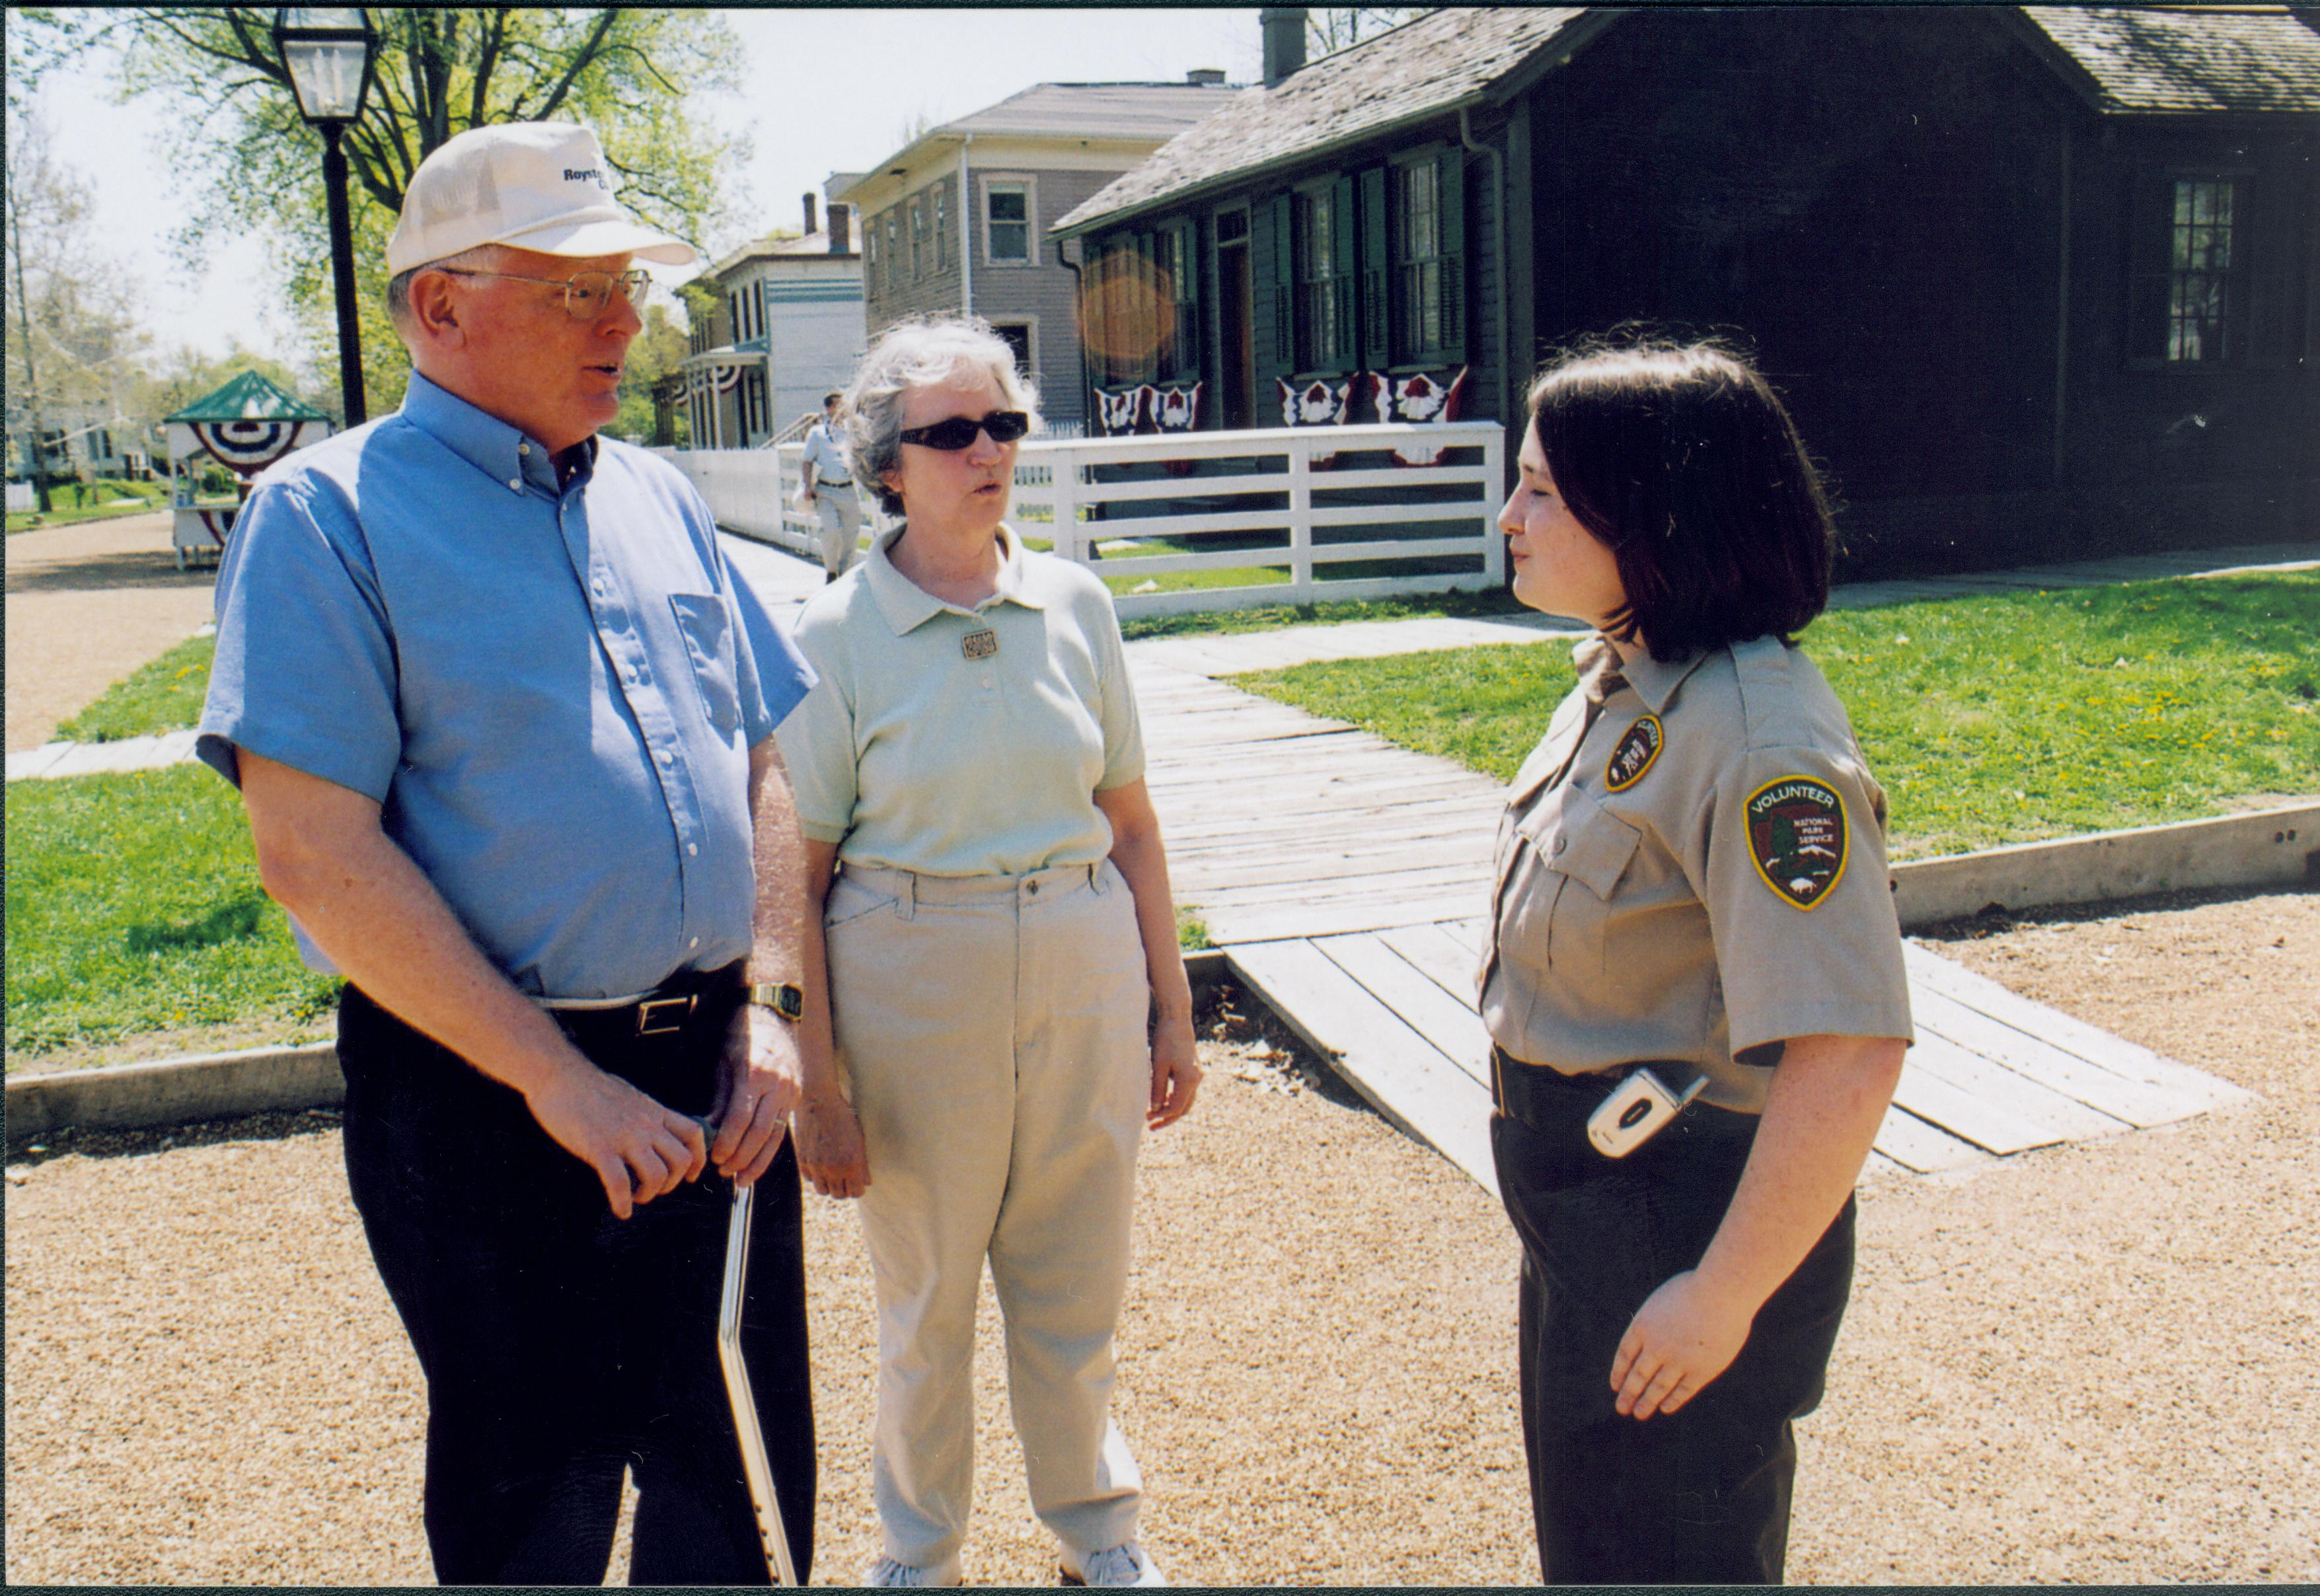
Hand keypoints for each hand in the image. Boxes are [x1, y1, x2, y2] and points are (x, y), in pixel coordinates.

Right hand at [525, 1057, 707, 1220]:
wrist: (559, 1074)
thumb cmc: (589, 1085)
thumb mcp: (630, 1095)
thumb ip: (644, 1113)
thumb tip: (650, 1126)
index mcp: (654, 1111)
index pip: (694, 1134)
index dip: (699, 1159)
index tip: (691, 1175)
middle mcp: (646, 1124)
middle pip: (681, 1160)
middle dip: (673, 1182)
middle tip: (655, 1188)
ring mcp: (624, 1137)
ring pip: (657, 1175)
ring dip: (650, 1194)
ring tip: (636, 1197)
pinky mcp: (599, 1148)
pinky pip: (620, 1184)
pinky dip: (622, 1203)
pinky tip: (620, 1210)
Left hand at [708, 1003, 803, 1185]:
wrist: (774, 1018)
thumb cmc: (743, 1038)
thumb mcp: (725, 1064)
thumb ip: (720, 1099)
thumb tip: (710, 1132)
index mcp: (755, 1073)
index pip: (742, 1116)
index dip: (729, 1141)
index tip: (716, 1157)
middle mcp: (777, 1084)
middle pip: (761, 1131)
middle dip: (742, 1157)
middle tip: (725, 1172)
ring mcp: (790, 1091)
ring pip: (776, 1135)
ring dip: (758, 1161)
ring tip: (741, 1179)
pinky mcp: (796, 1096)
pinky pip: (782, 1129)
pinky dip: (769, 1150)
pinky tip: (756, 1164)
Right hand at [793, 1093, 870, 1198]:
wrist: (819, 1102)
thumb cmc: (843, 1117)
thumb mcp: (859, 1139)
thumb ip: (863, 1164)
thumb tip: (867, 1183)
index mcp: (852, 1164)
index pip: (857, 1192)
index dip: (858, 1188)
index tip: (858, 1182)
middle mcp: (834, 1169)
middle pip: (840, 1195)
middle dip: (845, 1189)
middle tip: (846, 1180)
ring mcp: (817, 1166)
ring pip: (824, 1191)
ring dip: (830, 1186)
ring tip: (833, 1175)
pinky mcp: (803, 1161)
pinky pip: (810, 1179)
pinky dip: (817, 1176)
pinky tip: (821, 1165)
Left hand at [1147, 1011, 1201, 1129]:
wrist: (1177, 1019)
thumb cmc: (1165, 1040)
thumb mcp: (1158, 1066)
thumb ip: (1157, 1089)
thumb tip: (1155, 1110)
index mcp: (1189, 1079)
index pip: (1177, 1107)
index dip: (1162, 1116)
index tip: (1148, 1120)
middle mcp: (1197, 1078)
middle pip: (1184, 1107)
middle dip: (1168, 1117)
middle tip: (1151, 1125)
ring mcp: (1197, 1074)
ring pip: (1187, 1100)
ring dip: (1172, 1109)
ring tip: (1154, 1114)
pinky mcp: (1194, 1069)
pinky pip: (1186, 1091)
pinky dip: (1175, 1098)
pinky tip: (1162, 1099)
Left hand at [1609, 1269, 1754, 1418]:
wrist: (1721, 1294)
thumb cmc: (1695, 1288)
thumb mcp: (1663, 1299)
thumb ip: (1655, 1321)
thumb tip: (1651, 1340)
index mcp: (1643, 1325)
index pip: (1625, 1355)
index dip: (1619, 1372)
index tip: (1615, 1386)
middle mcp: (1657, 1346)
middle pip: (1638, 1375)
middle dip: (1628, 1394)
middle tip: (1622, 1408)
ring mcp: (1678, 1360)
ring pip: (1658, 1387)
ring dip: (1647, 1402)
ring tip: (1639, 1413)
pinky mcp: (1701, 1370)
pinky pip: (1683, 1390)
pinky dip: (1673, 1400)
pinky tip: (1665, 1408)